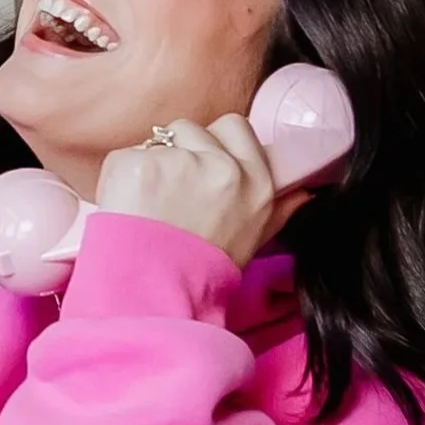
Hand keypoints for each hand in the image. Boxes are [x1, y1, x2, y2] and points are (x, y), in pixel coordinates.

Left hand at [93, 114, 309, 268]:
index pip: (234, 126)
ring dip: (150, 162)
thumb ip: (278, 210)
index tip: (199, 162)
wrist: (153, 298)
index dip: (212, 141)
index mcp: (254, 182)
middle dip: (178, 150)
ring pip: (158, 139)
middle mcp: (222, 167)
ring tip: (147, 203)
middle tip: (168, 190)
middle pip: (191, 129)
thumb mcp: (252, 240)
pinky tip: (126, 207)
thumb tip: (303, 192)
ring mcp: (179, 162)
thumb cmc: (201, 273)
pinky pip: (125, 156)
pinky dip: (120, 177)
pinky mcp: (139, 164)